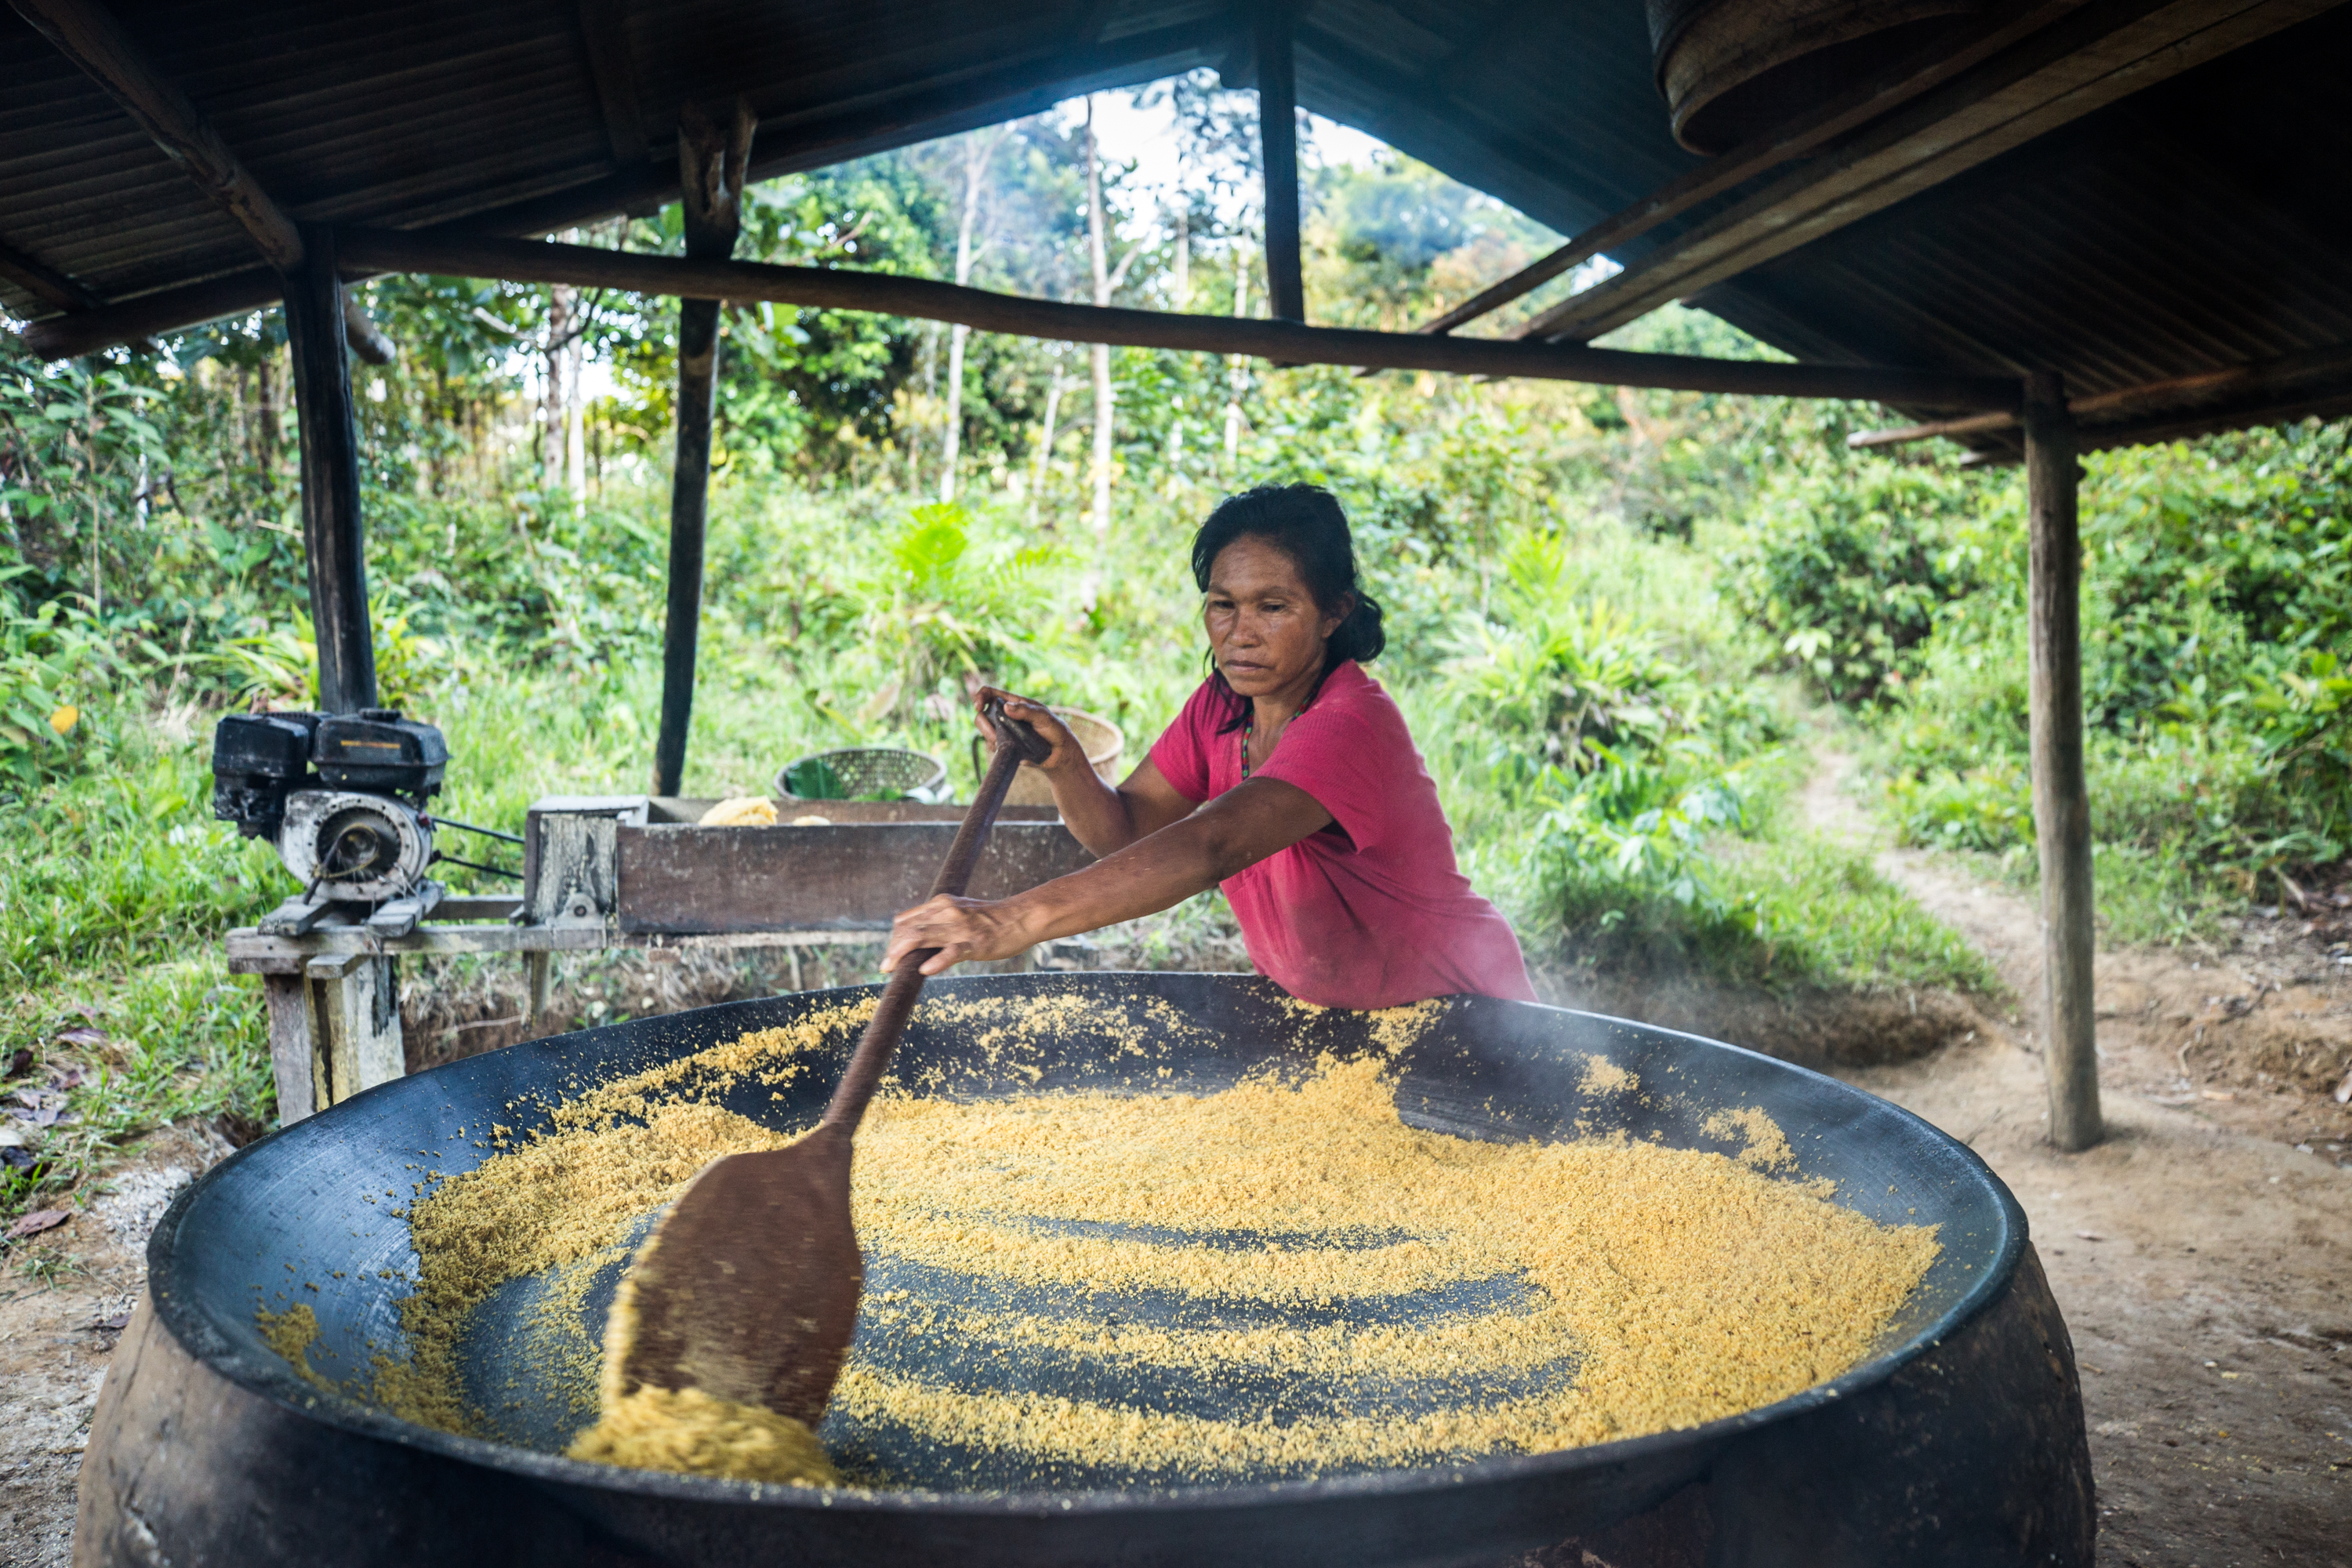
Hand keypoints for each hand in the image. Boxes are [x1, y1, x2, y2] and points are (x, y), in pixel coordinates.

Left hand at [881, 893, 1036, 975]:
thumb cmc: (990, 919)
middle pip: (908, 929)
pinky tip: (925, 970)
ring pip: (922, 938)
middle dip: (893, 949)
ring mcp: (960, 927)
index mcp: (941, 903)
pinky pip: (951, 952)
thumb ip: (940, 920)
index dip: (894, 938)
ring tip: (891, 968)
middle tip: (885, 967)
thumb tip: (918, 938)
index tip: (891, 954)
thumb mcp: (960, 911)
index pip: (906, 920)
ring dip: (902, 954)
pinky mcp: (974, 943)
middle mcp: (946, 912)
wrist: (1021, 917)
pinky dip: (936, 962)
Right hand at [973, 686, 1085, 774]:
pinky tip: (1009, 749)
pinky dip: (996, 748)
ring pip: (985, 731)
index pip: (990, 693)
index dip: (980, 696)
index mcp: (1014, 703)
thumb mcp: (1044, 717)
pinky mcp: (1005, 745)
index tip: (978, 706)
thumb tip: (1006, 707)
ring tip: (1005, 743)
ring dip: (990, 738)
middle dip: (983, 725)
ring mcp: (1004, 730)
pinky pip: (992, 746)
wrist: (1060, 754)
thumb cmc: (1055, 730)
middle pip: (982, 715)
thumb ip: (1027, 711)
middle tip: (993, 735)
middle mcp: (1006, 715)